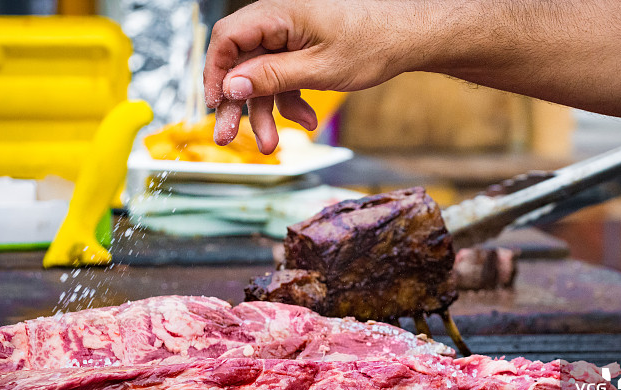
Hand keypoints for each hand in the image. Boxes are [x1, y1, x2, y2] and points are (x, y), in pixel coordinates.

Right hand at [203, 0, 423, 152]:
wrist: (406, 37)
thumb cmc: (370, 45)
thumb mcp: (318, 69)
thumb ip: (272, 77)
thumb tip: (231, 86)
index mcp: (277, 14)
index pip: (226, 40)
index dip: (214, 74)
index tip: (214, 106)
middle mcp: (277, 21)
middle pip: (240, 62)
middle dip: (236, 104)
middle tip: (224, 138)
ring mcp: (289, 36)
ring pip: (261, 76)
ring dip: (266, 111)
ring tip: (271, 145)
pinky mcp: (301, 49)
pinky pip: (282, 76)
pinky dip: (290, 100)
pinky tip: (306, 121)